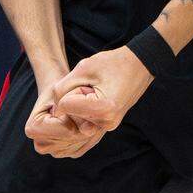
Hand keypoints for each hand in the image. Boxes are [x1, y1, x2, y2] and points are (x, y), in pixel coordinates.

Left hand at [33, 46, 152, 158]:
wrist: (138, 67)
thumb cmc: (111, 64)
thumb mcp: (83, 68)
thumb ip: (62, 89)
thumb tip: (55, 112)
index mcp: (104, 109)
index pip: (64, 105)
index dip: (70, 90)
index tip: (87, 83)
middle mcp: (106, 123)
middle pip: (68, 115)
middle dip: (72, 100)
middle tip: (92, 88)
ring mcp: (107, 127)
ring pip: (73, 122)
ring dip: (76, 107)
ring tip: (93, 94)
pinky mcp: (106, 127)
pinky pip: (80, 128)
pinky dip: (78, 116)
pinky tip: (88, 104)